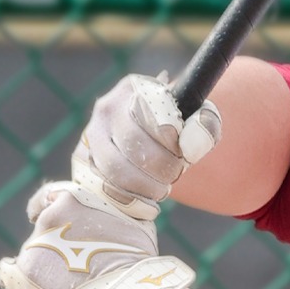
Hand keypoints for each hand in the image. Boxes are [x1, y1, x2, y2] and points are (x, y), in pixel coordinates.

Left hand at [0, 181, 206, 288]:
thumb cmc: (137, 263)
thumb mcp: (133, 224)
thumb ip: (111, 214)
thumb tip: (106, 216)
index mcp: (75, 199)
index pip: (50, 196)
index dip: (47, 207)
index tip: (45, 216)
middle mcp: (50, 217)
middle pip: (44, 228)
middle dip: (56, 243)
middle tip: (74, 263)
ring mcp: (35, 244)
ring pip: (34, 252)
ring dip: (47, 265)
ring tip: (74, 287)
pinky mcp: (25, 271)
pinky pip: (11, 274)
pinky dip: (22, 280)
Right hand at [71, 73, 221, 220]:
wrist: (148, 138)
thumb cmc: (175, 128)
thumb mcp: (196, 118)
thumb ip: (206, 125)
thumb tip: (190, 148)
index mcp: (136, 89)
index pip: (156, 121)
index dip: (173, 145)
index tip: (182, 152)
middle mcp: (107, 108)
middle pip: (134, 146)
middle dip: (163, 168)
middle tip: (175, 173)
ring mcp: (91, 134)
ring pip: (116, 169)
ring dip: (147, 186)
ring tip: (162, 187)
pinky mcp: (83, 160)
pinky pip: (104, 186)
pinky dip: (130, 198)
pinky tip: (146, 198)